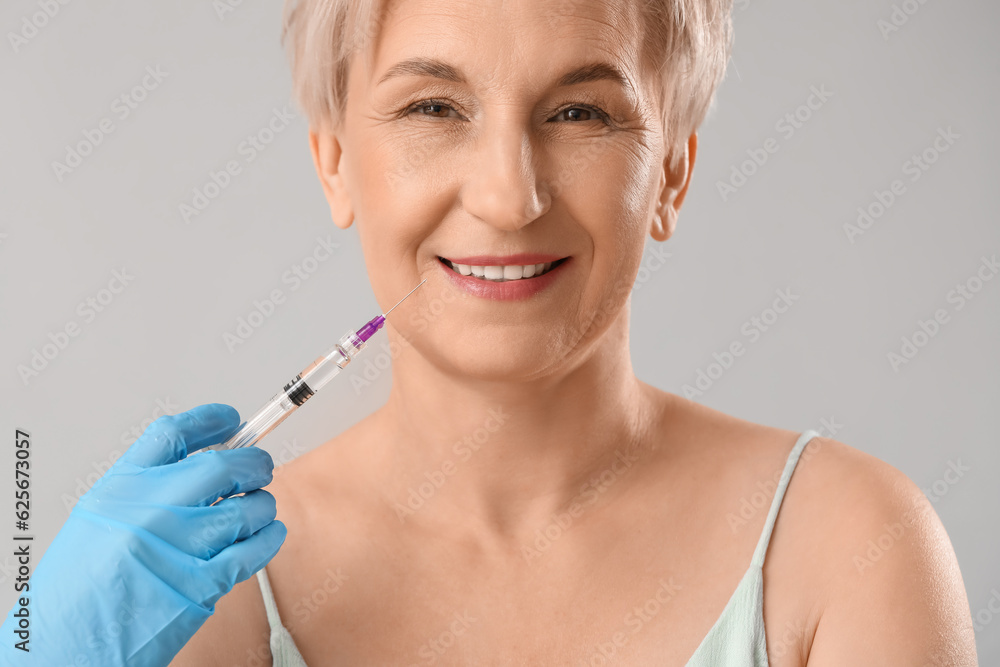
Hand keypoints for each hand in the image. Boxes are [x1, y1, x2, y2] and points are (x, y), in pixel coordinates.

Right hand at [0, 403, 286, 665]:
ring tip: (260, 511)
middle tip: (261, 469)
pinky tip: (269, 535)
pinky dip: (270, 538)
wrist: (64, 649)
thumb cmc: (79, 590)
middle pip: (222, 465)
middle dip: (253, 463)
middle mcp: (149, 511)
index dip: (209, 420)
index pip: (172, 435)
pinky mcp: (200, 584)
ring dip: (263, 506)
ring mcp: (176, 547)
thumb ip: (145, 491)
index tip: (231, 418)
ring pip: (247, 508)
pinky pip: (254, 550)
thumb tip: (203, 467)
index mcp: (119, 490)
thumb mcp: (99, 522)